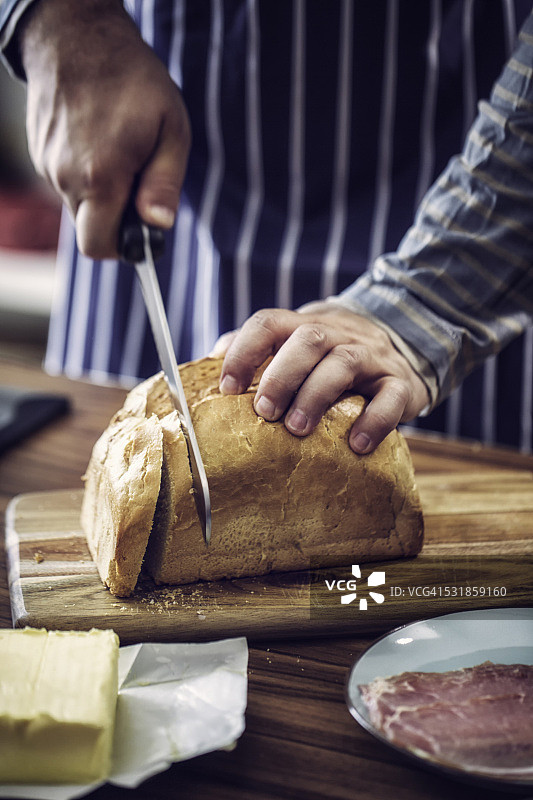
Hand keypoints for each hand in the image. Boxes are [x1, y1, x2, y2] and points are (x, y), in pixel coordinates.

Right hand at [19, 0, 190, 257]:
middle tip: (136, 187)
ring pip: (77, 204)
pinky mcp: (39, 151)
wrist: (77, 33)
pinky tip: (97, 139)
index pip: (98, 246)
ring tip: (119, 152)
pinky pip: (65, 180)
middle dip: (114, 221)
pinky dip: (84, 173)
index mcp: (100, 177)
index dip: (122, 248)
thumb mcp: (170, 130)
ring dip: (100, 193)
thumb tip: (160, 225)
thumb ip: (164, 184)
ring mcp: (47, 165)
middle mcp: (65, 177)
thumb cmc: (133, 79)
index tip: (141, 232)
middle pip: (88, 229)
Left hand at [216, 303, 429, 453]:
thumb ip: (259, 348)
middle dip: (281, 375)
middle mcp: (338, 334)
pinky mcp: (402, 383)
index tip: (227, 388)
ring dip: (316, 395)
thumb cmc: (333, 355)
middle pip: (308, 339)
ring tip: (297, 429)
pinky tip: (356, 444)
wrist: (405, 343)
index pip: (269, 323)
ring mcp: (371, 356)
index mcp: (305, 325)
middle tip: (264, 412)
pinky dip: (374, 421)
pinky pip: (392, 396)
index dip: (244, 351)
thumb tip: (211, 359)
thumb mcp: (298, 342)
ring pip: (344, 363)